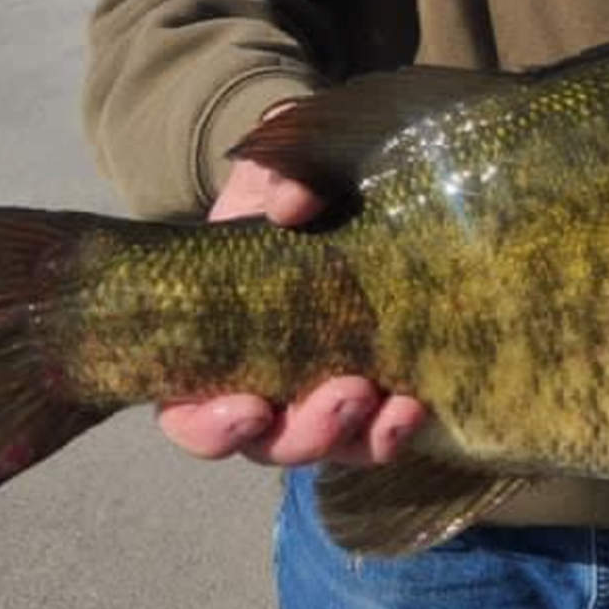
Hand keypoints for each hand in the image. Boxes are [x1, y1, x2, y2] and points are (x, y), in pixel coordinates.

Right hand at [155, 137, 427, 468]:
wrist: (352, 178)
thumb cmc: (292, 179)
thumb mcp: (278, 164)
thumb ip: (279, 174)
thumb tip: (293, 205)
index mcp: (211, 339)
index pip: (188, 411)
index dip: (209, 426)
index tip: (250, 408)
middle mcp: (263, 378)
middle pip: (267, 442)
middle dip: (304, 435)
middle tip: (347, 394)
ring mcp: (323, 384)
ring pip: (329, 445)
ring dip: (358, 437)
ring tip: (397, 407)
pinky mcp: (380, 378)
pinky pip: (380, 428)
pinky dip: (396, 428)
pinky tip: (419, 405)